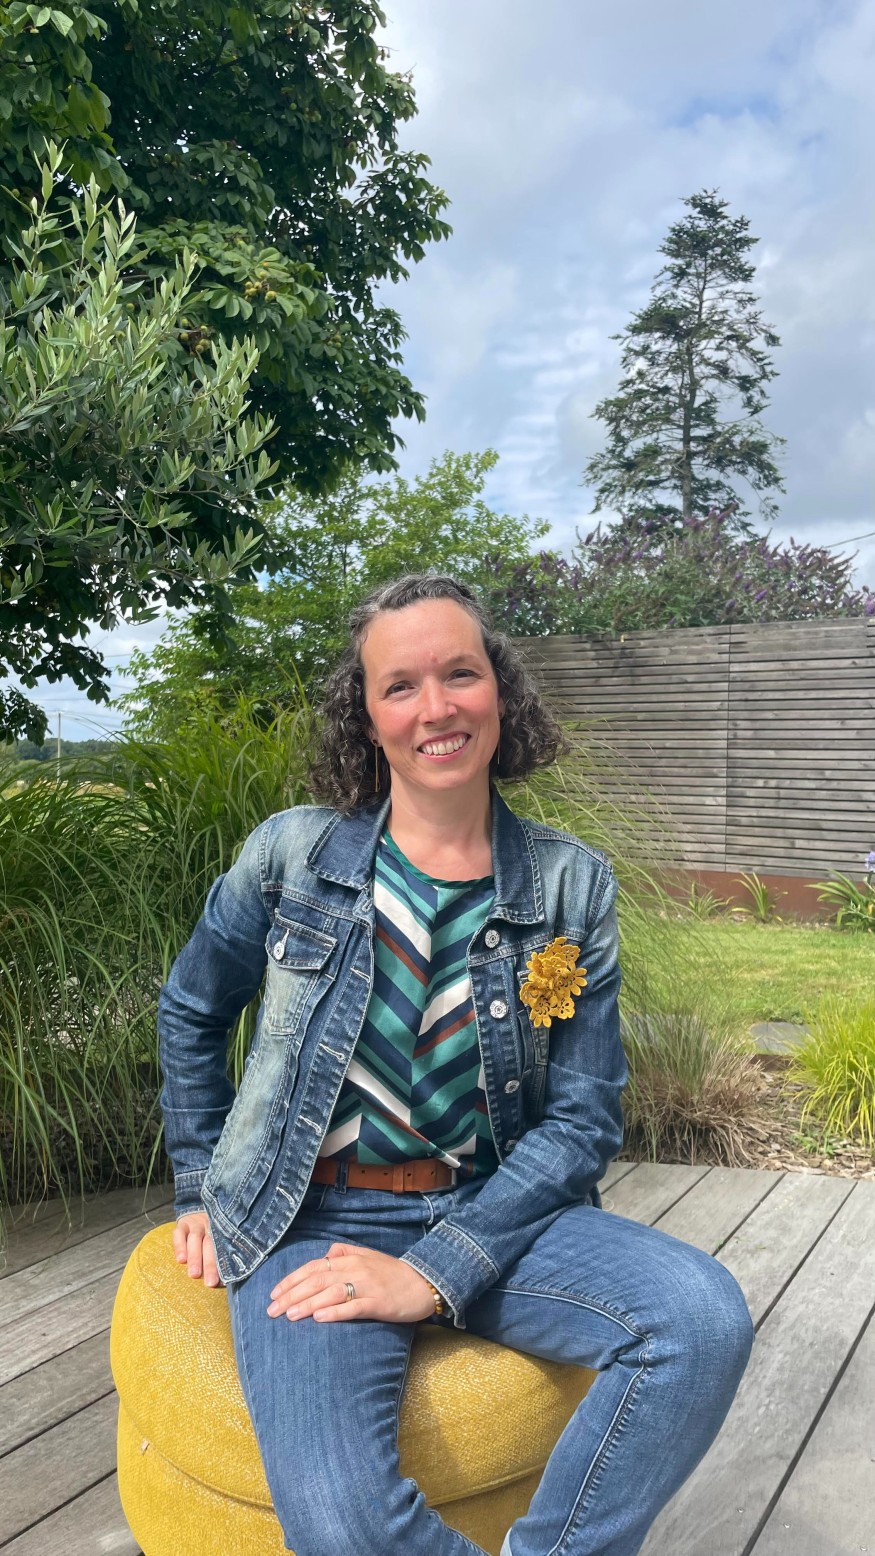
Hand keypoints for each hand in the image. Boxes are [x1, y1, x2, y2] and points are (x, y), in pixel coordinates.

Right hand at [173, 1210, 222, 1288]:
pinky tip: (181, 1260)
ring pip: (195, 1239)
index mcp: (222, 1231)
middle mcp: (210, 1226)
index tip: (224, 1282)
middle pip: (210, 1245)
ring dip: (195, 1257)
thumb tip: (226, 1279)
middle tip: (210, 1282)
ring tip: (194, 1274)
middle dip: (210, 1265)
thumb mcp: (220, 1235)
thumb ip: (222, 1252)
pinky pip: (179, 1233)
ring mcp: (195, 1224)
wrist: (198, 1207)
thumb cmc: (212, 1230)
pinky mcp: (182, 1223)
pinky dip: (179, 1246)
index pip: (224, 1248)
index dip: (224, 1264)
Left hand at [266, 1241, 437, 1323]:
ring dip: (308, 1304)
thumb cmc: (392, 1273)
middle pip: (317, 1279)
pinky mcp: (379, 1303)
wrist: (423, 1283)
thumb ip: (345, 1252)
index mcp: (349, 1258)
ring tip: (289, 1315)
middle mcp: (355, 1268)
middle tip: (272, 1310)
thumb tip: (324, 1254)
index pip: (313, 1267)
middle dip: (291, 1295)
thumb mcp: (367, 1256)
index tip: (273, 1294)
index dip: (291, 1280)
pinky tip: (319, 1319)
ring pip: (332, 1292)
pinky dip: (335, 1312)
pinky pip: (354, 1307)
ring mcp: (367, 1285)